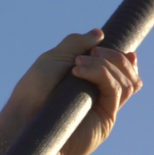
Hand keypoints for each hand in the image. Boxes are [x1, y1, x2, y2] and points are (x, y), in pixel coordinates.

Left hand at [0, 29, 143, 154]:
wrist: (25, 118)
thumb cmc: (33, 91)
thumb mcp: (55, 58)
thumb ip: (77, 44)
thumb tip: (100, 33)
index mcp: (90, 84)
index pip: (120, 73)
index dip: (126, 61)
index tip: (126, 50)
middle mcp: (99, 98)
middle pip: (128, 76)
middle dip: (114, 57)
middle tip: (91, 53)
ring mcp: (103, 110)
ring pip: (126, 82)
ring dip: (106, 64)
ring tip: (77, 65)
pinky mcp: (104, 121)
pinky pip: (116, 91)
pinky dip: (102, 74)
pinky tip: (78, 71)